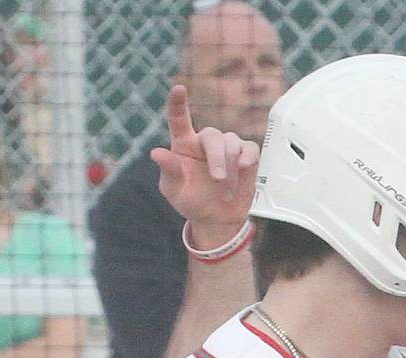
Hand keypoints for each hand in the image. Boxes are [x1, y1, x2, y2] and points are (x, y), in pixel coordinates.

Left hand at [151, 84, 259, 245]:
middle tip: (217, 179)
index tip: (178, 89)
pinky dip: (247, 157)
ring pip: (231, 143)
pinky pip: (249, 148)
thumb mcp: (174, 191)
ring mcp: (227, 146)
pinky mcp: (246, 155)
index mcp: (184, 145)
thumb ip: (168, 171)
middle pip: (213, 136)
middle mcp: (205, 141)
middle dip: (217, 158)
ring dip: (229, 169)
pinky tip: (244, 167)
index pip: (179, 120)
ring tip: (225, 192)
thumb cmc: (192, 202)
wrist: (216, 219)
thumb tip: (156, 153)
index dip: (177, 103)